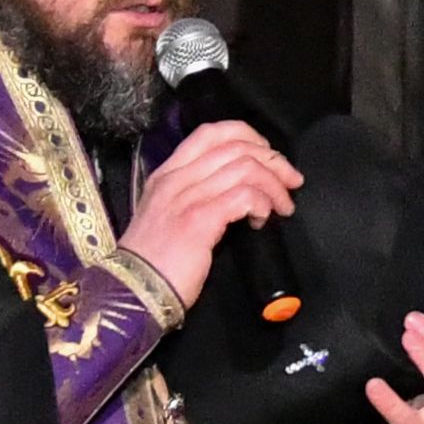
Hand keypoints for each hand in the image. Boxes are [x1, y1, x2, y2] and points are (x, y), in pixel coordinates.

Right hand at [123, 119, 301, 301]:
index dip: (248, 136)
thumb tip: (235, 190)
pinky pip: (244, 196)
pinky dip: (262, 203)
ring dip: (274, 185)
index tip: (268, 155)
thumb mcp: (167, 215)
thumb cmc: (153, 261)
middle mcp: (176, 178)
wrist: (132, 291)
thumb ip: (194, 195)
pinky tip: (263, 219)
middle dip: (273, 161)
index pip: (212, 133)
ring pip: (245, 168)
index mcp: (168, 173)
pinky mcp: (199, 220)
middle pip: (236, 147)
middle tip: (291, 181)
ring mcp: (186, 197)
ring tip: (282, 206)